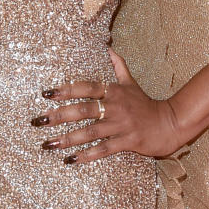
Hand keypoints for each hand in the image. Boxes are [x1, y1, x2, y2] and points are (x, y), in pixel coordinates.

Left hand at [33, 49, 184, 163]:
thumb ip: (119, 66)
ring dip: (68, 139)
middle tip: (38, 121)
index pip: (86, 88)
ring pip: (90, 132)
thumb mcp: (131, 84)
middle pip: (83, 110)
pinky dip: (87, 155)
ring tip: (48, 144)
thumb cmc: (146, 105)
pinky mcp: (128, 141)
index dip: (66, 90)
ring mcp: (122, 125)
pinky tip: (70, 160)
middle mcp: (116, 106)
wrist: (170, 123)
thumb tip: (108, 48)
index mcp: (114, 91)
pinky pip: (104, 149)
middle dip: (59, 116)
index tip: (46, 94)